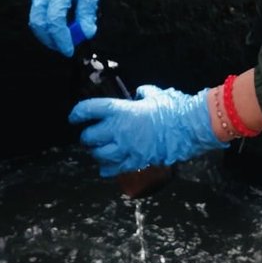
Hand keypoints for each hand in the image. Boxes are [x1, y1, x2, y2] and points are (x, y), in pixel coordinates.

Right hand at [29, 0, 105, 55]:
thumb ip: (87, 14)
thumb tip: (87, 33)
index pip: (54, 21)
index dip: (62, 38)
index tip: (70, 49)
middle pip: (39, 24)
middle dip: (52, 40)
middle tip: (66, 48)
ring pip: (35, 22)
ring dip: (47, 36)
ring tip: (63, 42)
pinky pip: (37, 16)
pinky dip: (45, 27)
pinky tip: (58, 31)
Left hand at [68, 85, 227, 176]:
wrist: (187, 128)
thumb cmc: (172, 109)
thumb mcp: (156, 94)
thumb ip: (143, 93)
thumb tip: (139, 94)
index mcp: (120, 110)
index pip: (89, 110)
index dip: (77, 113)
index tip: (74, 116)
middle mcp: (118, 130)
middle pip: (89, 137)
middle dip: (86, 136)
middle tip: (89, 135)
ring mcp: (125, 148)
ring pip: (98, 155)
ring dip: (96, 153)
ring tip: (99, 150)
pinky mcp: (135, 161)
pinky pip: (114, 169)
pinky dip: (107, 169)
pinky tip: (105, 167)